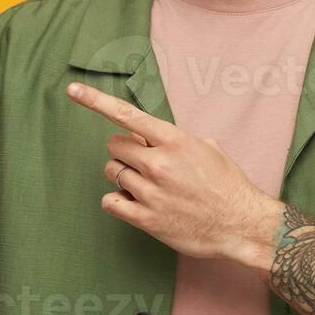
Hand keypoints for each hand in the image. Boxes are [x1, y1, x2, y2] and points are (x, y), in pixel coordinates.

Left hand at [66, 82, 282, 267]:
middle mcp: (159, 164)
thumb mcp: (205, 148)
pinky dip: (117, 200)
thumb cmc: (226, 185)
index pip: (127, 115)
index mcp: (175, 141)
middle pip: (114, 146)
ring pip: (111, 172)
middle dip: (124, 151)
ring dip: (123, 175)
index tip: (72, 89)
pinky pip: (110, 201)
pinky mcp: (145, 219)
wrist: (242, 225)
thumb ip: (171, 138)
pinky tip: (135, 202)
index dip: (95, 100)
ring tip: (147, 185)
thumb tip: (141, 133)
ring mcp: (150, 192)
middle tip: (144, 162)